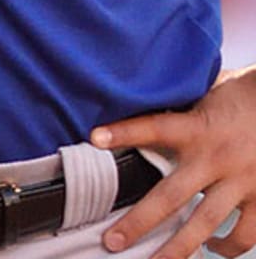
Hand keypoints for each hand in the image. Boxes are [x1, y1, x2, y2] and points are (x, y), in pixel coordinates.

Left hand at [90, 66, 255, 258]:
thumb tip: (140, 98)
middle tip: (113, 241)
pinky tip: (211, 249)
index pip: (154, 128)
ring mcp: (241, 182)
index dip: (124, 132)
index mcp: (197, 127)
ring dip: (179, 249)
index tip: (94, 138)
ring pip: (204, 223)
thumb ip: (178, 109)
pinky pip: (245, 234)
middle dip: (140, 221)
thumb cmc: (240, 97)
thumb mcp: (204, 92)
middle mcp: (216, 158)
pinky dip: (228, 248)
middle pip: (171, 195)